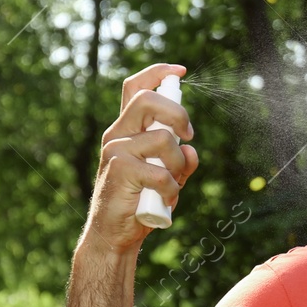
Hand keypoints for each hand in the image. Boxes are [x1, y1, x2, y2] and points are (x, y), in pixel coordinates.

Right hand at [81, 63, 198, 255]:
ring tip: (171, 185)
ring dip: (177, 164)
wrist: (114, 234)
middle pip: (147, 100)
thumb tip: (192, 150)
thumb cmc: (139, 203)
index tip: (179, 71)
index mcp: (127, 130)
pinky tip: (164, 200)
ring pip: (162, 139)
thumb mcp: (167, 178)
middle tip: (188, 134)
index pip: (136, 88)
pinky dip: (172, 189)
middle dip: (177, 112)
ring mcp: (115, 150)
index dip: (157, 73)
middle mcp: (117, 135)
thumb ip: (181, 162)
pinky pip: (161, 172)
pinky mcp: (119, 170)